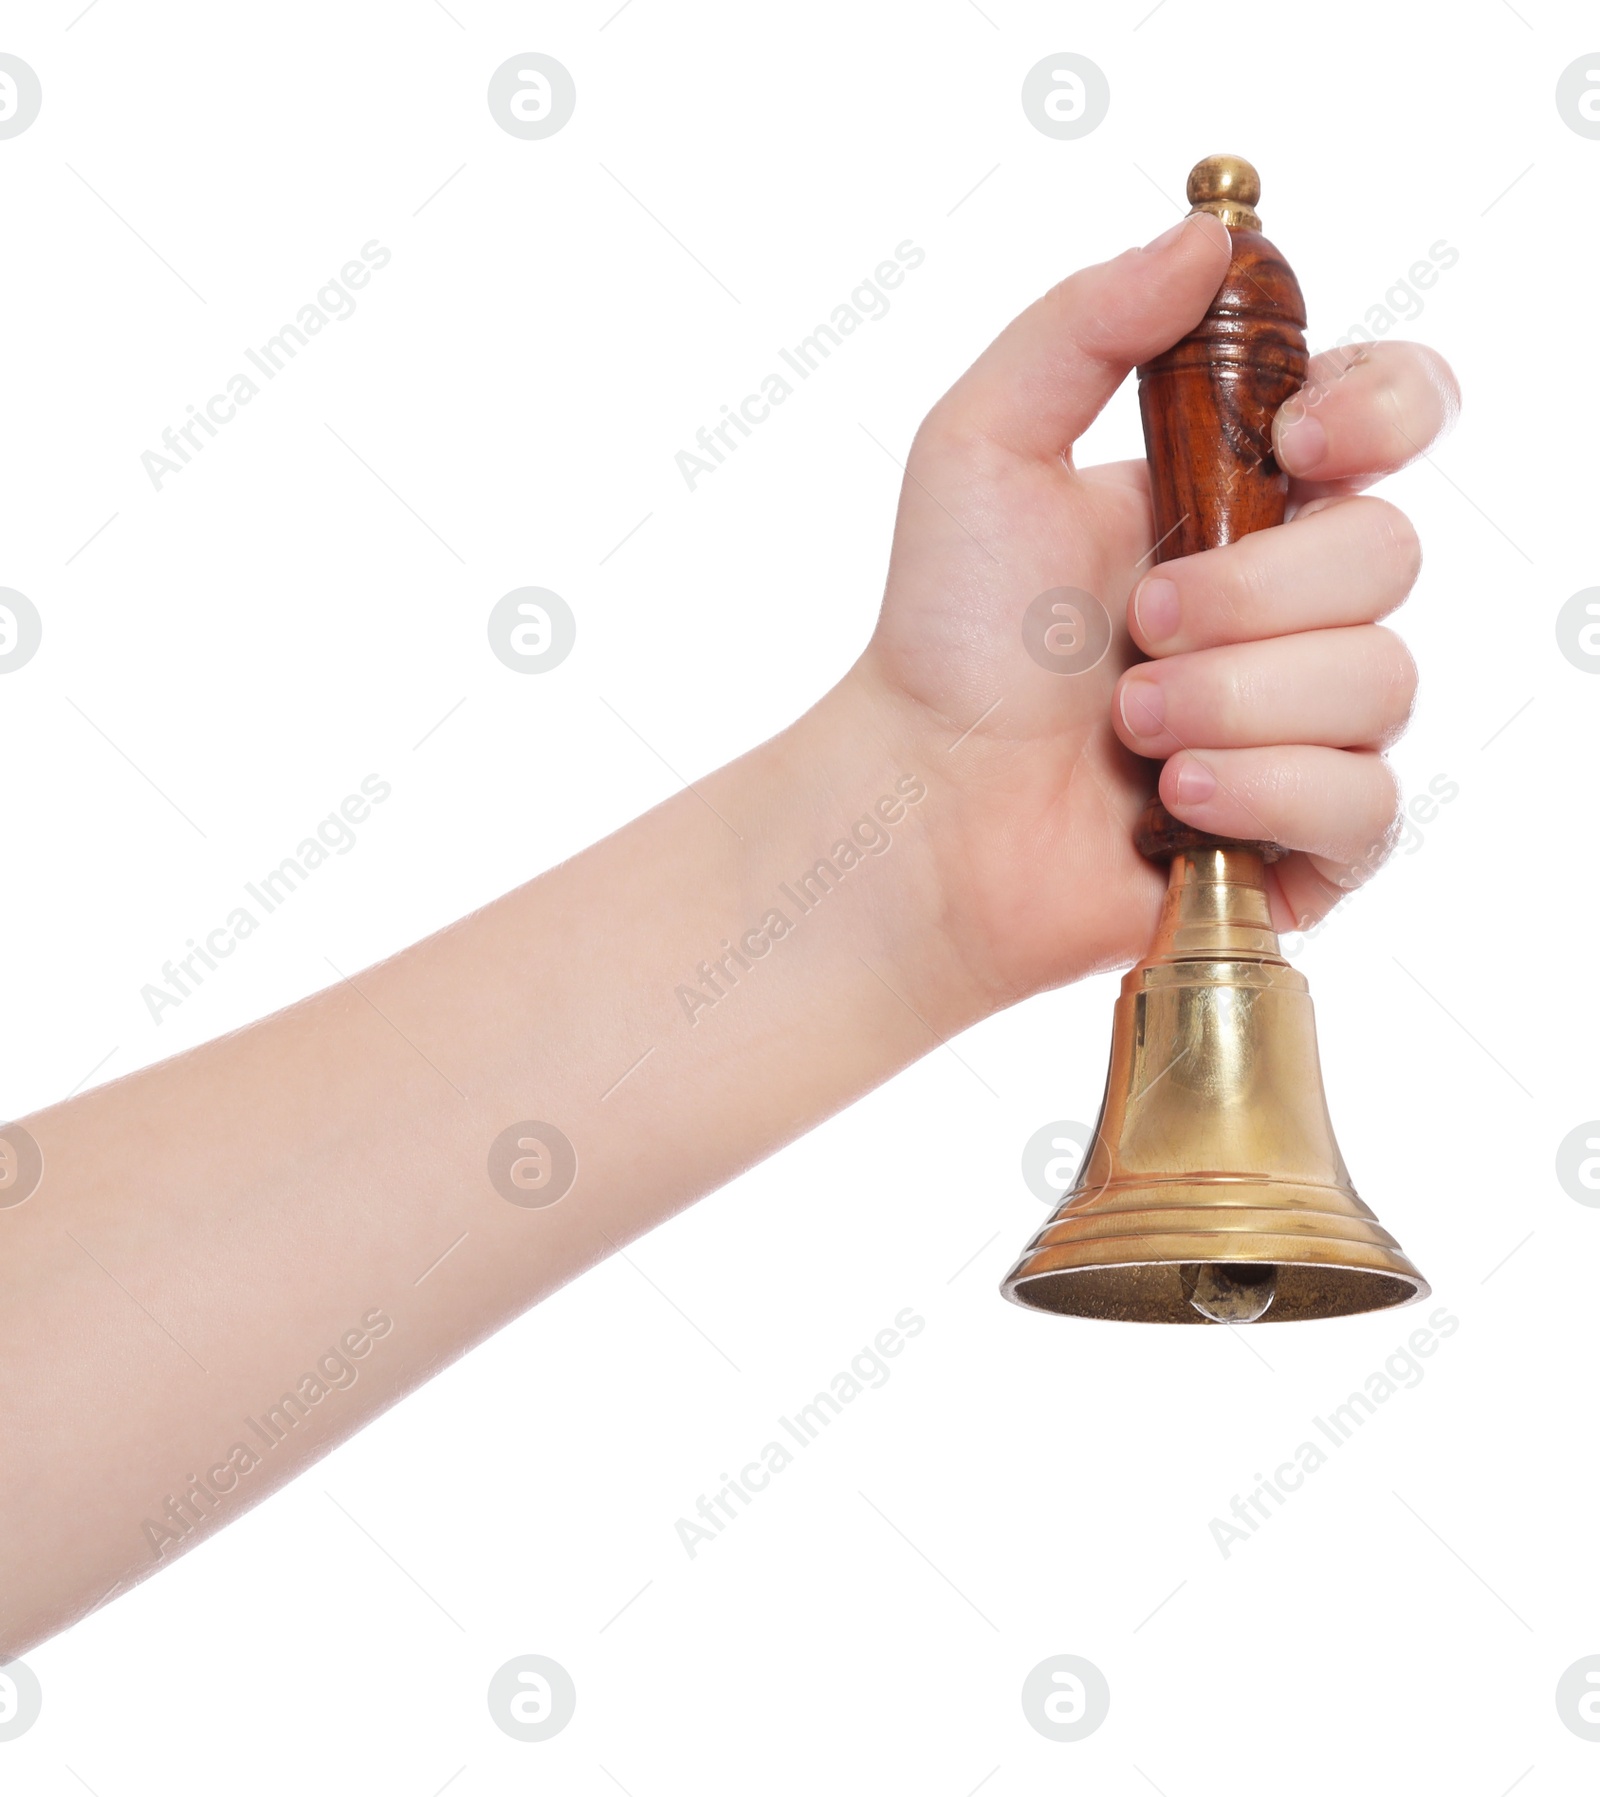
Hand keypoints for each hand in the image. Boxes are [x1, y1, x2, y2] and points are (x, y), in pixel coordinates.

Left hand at [855, 211, 1459, 1015]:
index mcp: (1234, 497)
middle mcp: (1287, 602)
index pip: (1391, 412)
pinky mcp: (1306, 833)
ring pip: (1381, 681)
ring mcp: (1304, 718)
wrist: (922, 806)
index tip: (1297, 445)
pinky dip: (1266, 792)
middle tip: (1136, 630)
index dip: (1380, 410)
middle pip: (1388, 555)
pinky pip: (1367, 801)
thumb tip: (1205, 237)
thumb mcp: (981, 448)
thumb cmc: (947, 636)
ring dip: (1234, 700)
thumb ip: (1082, 328)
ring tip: (1128, 728)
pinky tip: (1175, 804)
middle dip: (1251, 595)